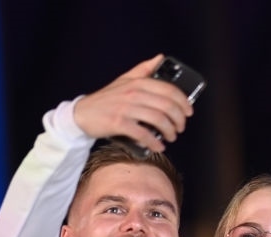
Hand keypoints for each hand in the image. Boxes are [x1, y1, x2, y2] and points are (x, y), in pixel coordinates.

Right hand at [73, 55, 195, 151]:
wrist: (82, 114)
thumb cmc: (107, 99)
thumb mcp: (125, 79)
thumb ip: (144, 69)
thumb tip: (161, 57)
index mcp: (138, 82)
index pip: (169, 90)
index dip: (183, 102)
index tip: (188, 113)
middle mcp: (133, 93)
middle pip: (167, 106)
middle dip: (179, 120)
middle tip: (180, 128)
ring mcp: (126, 108)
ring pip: (158, 120)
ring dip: (170, 131)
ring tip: (171, 136)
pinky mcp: (118, 123)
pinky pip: (143, 134)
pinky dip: (154, 142)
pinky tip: (158, 145)